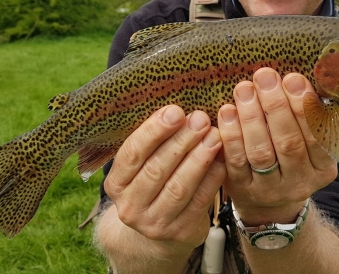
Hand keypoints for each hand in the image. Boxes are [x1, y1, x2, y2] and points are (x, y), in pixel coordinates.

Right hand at [104, 105, 225, 256]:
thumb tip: (177, 106)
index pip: (131, 154)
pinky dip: (212, 177)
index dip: (153, 131)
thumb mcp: (142, 165)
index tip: (175, 111)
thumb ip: (153, 141)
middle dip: (181, 141)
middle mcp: (130, 206)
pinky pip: (200, 201)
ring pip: (179, 187)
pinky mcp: (181, 233)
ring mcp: (155, 224)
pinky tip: (222, 158)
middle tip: (200, 118)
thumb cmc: (152, 182)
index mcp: (116, 184)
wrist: (157, 231)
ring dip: (199, 158)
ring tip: (214, 135)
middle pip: (156, 170)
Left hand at [218, 68, 337, 224]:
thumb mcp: (308, 142)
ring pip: (261, 152)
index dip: (304, 106)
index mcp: (323, 168)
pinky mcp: (242, 190)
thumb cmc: (290, 156)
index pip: (317, 135)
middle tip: (264, 76)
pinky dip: (231, 134)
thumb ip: (305, 115)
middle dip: (276, 106)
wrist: (269, 202)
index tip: (292, 78)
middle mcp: (299, 182)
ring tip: (244, 89)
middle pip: (289, 143)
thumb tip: (292, 78)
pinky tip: (227, 111)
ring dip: (251, 117)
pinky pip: (235, 161)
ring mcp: (270, 189)